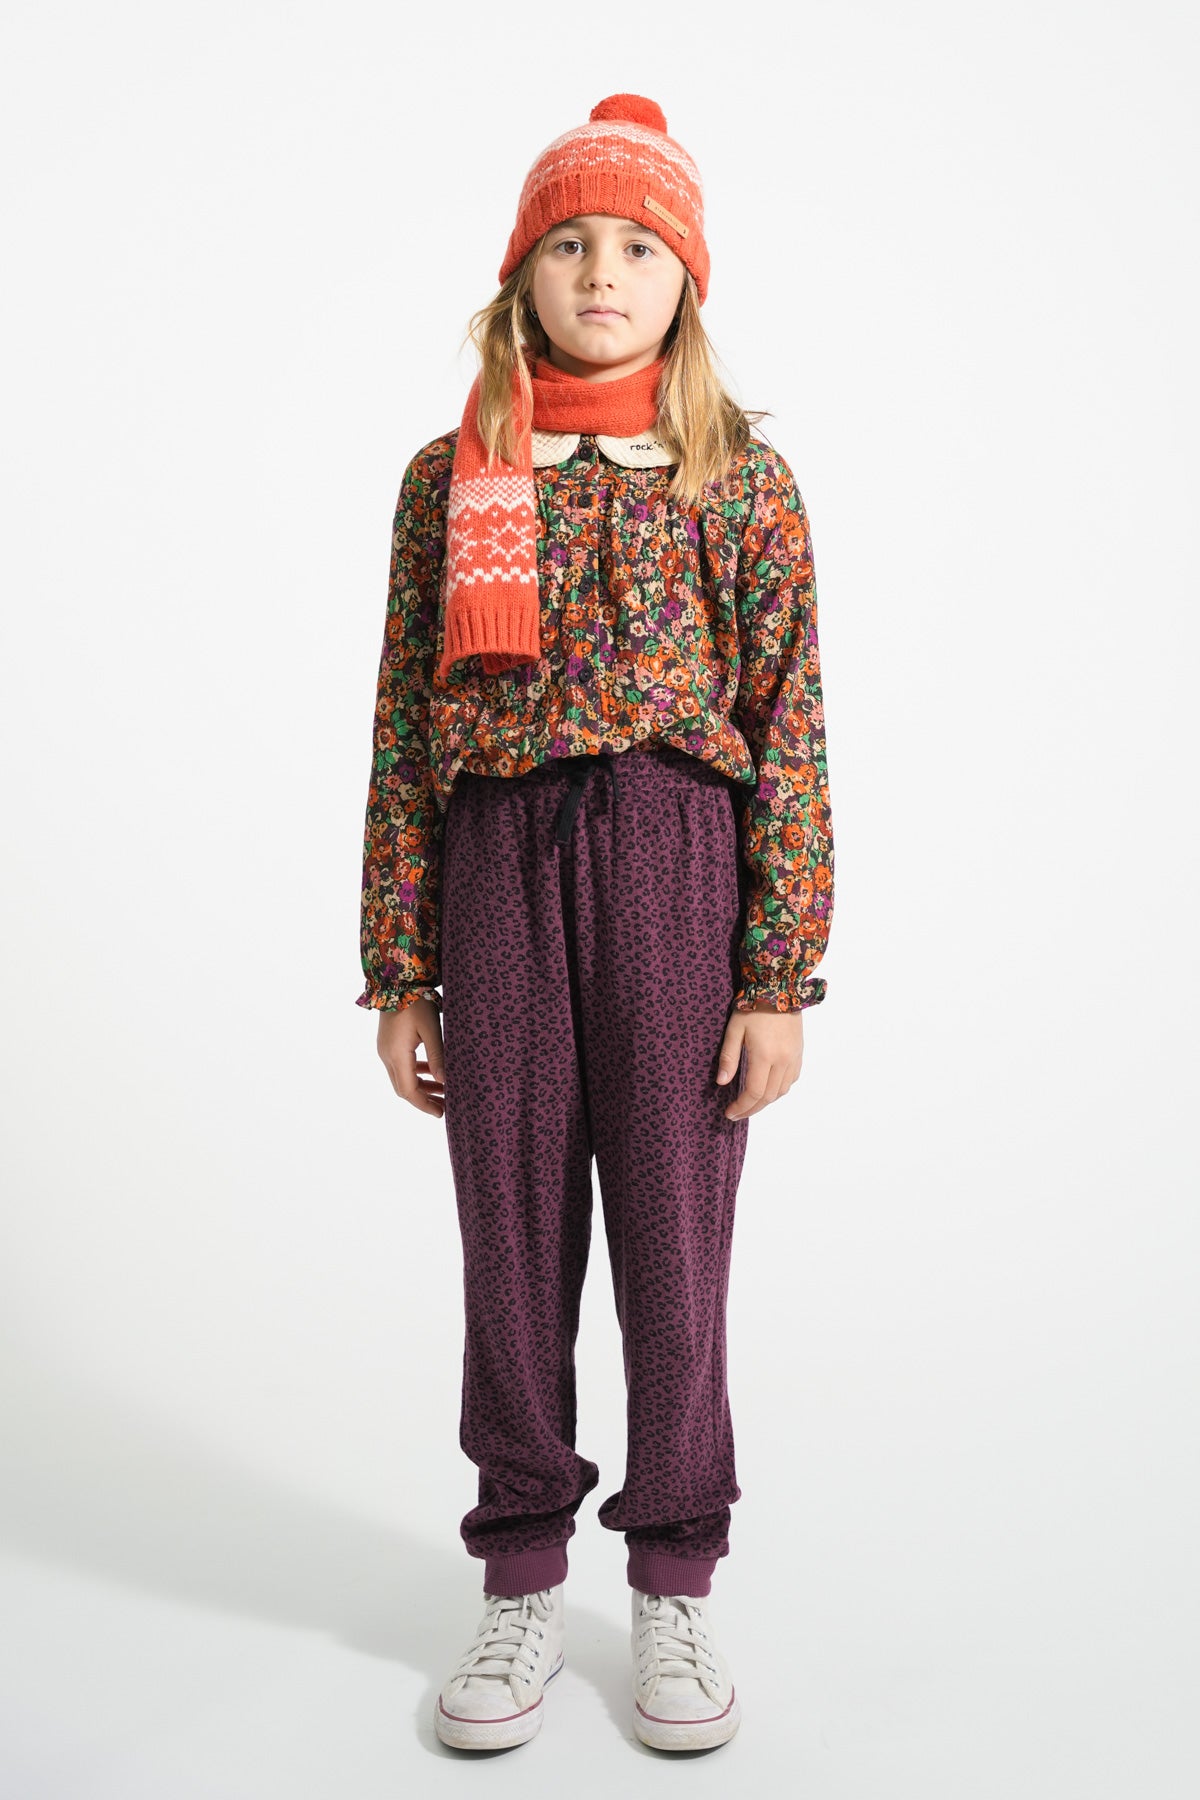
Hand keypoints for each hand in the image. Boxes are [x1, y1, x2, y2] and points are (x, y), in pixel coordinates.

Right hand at [377, 998, 445, 1117]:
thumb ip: (438, 1056)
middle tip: (445, 1106)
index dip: (425, 1105)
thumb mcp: (432, 1028)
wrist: (395, 980)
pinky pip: (400, 1066)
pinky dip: (415, 1073)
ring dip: (421, 1086)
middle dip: (424, 1100)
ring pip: (401, 1078)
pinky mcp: (388, 1043)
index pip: (409, 1091)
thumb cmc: (416, 1001)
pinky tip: (431, 1072)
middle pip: (403, 1088)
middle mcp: (387, 1055)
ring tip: (443, 1090)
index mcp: (396, 1054)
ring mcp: (385, 1049)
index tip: (442, 1113)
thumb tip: (446, 1081)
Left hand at [715, 1002, 803, 1119]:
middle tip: (737, 1113)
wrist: (780, 988)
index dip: (742, 1106)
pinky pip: (791, 1080)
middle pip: (768, 1097)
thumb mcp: (734, 1030)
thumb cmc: (753, 1007)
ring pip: (781, 1091)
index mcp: (765, 1056)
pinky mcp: (799, 1053)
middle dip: (752, 1109)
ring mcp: (794, 1058)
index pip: (754, 1092)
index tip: (729, 1113)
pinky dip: (778, 1090)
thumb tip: (722, 1083)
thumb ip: (729, 1057)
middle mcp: (783, 1061)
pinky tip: (767, 1088)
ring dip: (765, 1101)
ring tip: (750, 1103)